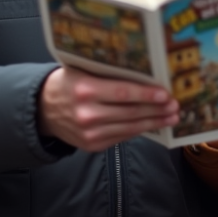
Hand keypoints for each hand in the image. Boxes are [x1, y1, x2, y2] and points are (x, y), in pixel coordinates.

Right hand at [37, 66, 178, 152]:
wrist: (43, 110)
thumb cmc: (67, 84)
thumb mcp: (80, 70)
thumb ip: (107, 72)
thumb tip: (142, 71)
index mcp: (85, 90)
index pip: (122, 93)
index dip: (146, 94)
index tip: (165, 94)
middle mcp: (87, 114)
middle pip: (130, 112)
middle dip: (156, 110)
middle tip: (175, 105)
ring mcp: (90, 133)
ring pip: (130, 127)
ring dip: (154, 122)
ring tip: (171, 117)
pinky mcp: (93, 146)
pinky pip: (122, 137)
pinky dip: (139, 130)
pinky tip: (153, 124)